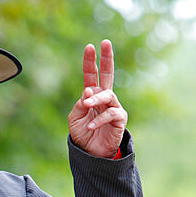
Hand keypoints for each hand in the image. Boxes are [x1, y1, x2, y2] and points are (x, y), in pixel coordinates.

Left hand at [68, 40, 126, 157]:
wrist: (92, 154)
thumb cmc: (83, 135)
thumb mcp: (75, 119)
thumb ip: (80, 104)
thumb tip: (88, 91)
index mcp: (91, 95)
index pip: (91, 75)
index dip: (90, 62)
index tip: (89, 46)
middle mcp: (104, 98)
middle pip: (107, 74)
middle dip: (106, 58)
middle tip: (105, 42)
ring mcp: (113, 106)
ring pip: (107, 95)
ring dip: (96, 99)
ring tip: (86, 105)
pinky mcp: (119, 118)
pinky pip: (110, 113)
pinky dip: (99, 119)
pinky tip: (91, 126)